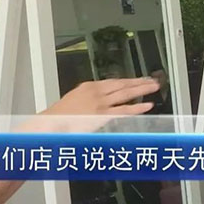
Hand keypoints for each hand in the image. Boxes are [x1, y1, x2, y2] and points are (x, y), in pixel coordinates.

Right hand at [36, 77, 159, 132]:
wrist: (50, 123)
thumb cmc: (58, 117)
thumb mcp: (74, 102)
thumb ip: (88, 100)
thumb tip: (100, 102)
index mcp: (89, 87)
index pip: (113, 82)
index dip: (127, 81)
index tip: (137, 80)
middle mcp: (96, 92)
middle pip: (122, 84)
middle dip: (138, 82)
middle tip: (151, 80)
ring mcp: (101, 103)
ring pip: (125, 94)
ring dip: (141, 90)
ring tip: (153, 87)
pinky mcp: (102, 115)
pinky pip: (124, 111)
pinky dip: (137, 108)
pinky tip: (147, 105)